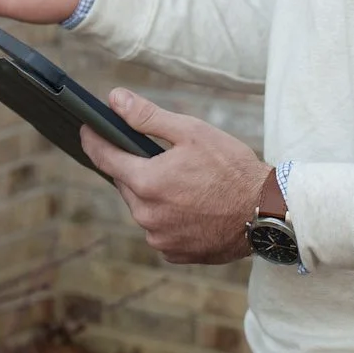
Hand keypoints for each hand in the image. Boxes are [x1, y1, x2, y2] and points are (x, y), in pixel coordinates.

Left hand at [80, 89, 267, 264]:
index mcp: (146, 182)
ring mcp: (160, 238)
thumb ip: (148, 117)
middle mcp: (147, 215)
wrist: (266, 212)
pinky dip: (167, 217)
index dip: (93, 141)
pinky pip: (159, 230)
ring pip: (142, 209)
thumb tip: (114, 99)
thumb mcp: (191, 131)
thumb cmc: (232, 168)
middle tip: (159, 157)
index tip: (87, 130)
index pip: (104, 158)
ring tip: (183, 183)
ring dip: (152, 194)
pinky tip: (190, 207)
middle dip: (135, 168)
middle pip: (125, 184)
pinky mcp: (175, 253)